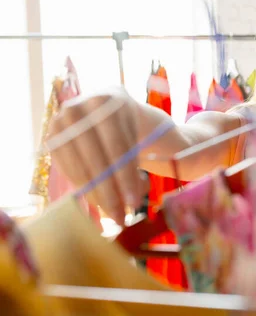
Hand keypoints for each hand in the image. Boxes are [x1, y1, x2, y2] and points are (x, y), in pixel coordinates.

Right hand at [47, 88, 146, 224]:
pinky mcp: (52, 137)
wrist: (108, 110)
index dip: (125, 177)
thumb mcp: (141, 133)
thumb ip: (138, 160)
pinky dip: (83, 187)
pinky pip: (67, 168)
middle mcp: (80, 107)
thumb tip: (131, 201)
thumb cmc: (131, 126)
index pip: (117, 145)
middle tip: (121, 216)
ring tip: (111, 214)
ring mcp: (62, 121)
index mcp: (109, 101)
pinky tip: (96, 200)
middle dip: (109, 191)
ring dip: (95, 194)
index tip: (134, 202)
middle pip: (95, 158)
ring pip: (79, 165)